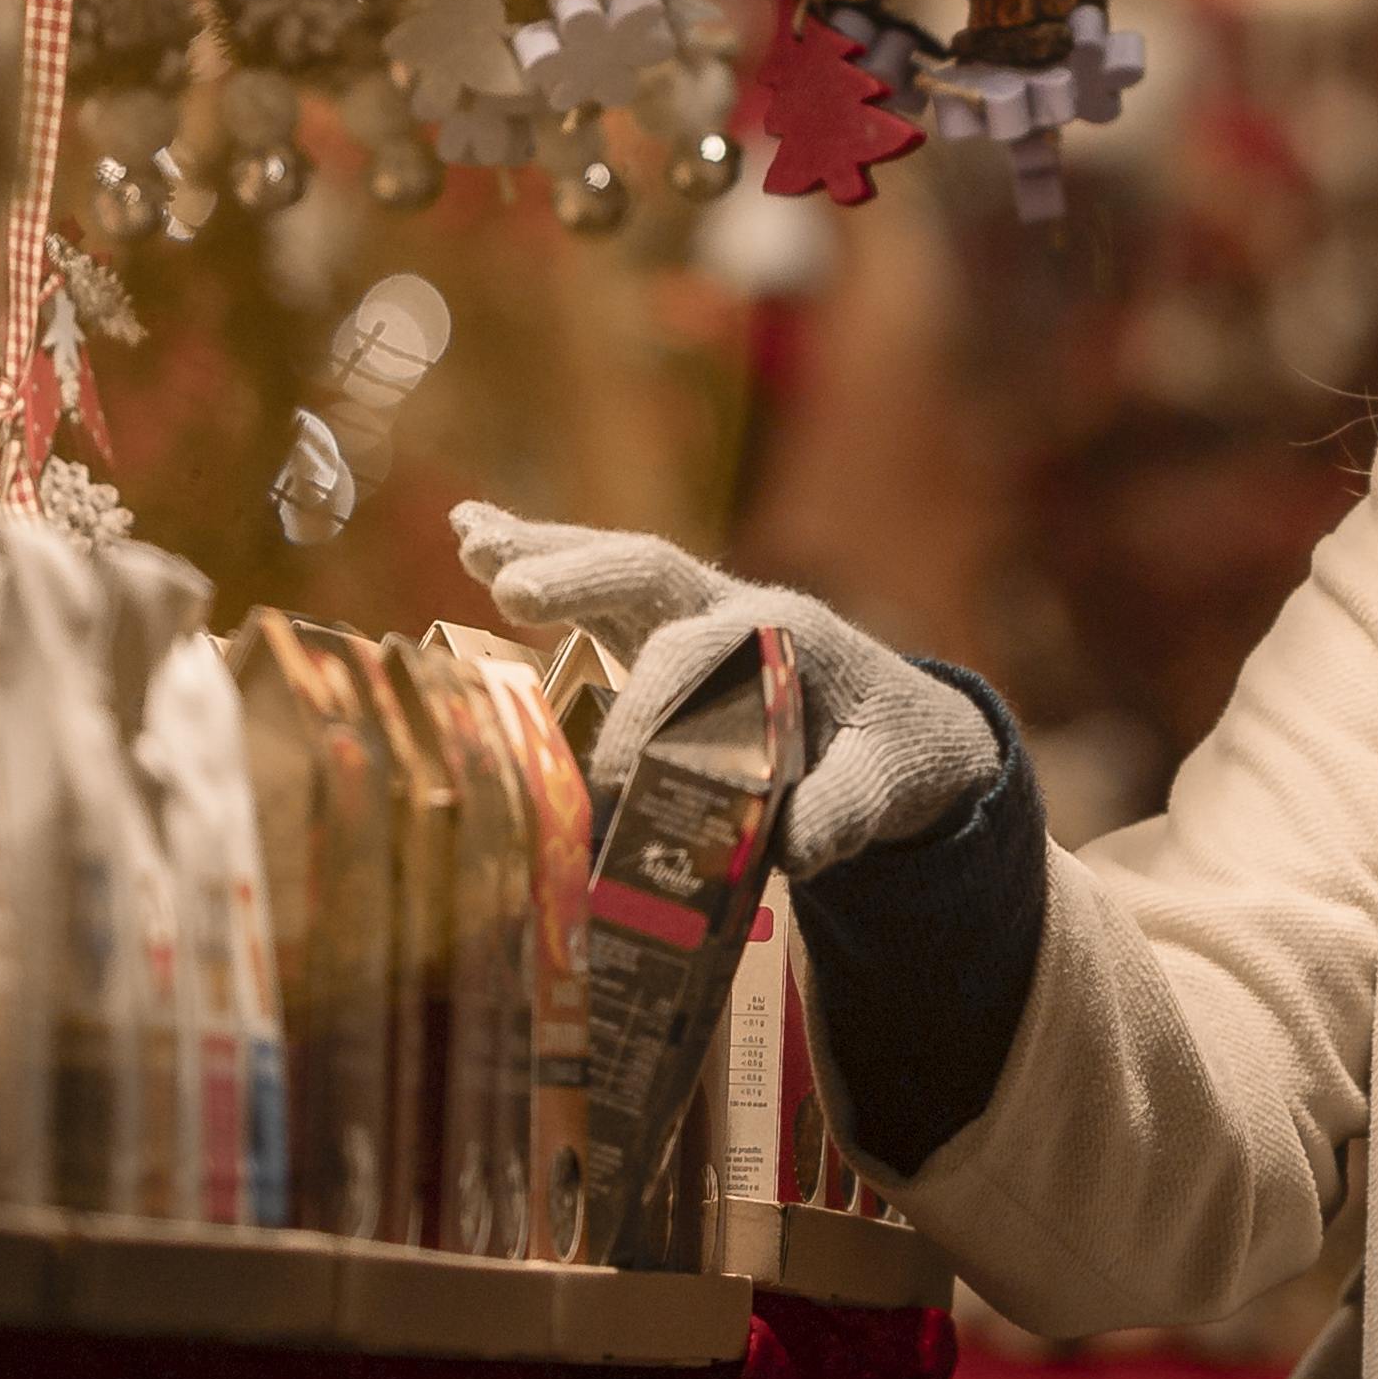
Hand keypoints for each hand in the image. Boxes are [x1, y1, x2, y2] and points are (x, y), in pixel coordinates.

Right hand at [452, 504, 1005, 870]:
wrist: (905, 730)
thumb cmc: (893, 754)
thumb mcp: (889, 786)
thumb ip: (847, 811)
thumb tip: (792, 848)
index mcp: (789, 635)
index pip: (702, 654)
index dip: (651, 705)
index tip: (612, 771)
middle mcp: (735, 607)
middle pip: (652, 574)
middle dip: (583, 577)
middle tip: (514, 589)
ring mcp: (695, 610)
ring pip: (617, 568)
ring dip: (544, 551)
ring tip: (472, 537)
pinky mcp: (664, 627)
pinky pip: (600, 589)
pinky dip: (541, 557)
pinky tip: (472, 530)